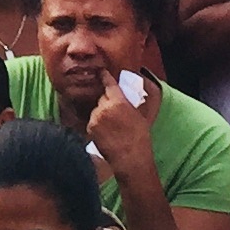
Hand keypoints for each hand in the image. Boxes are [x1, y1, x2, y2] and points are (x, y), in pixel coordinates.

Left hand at [82, 71, 164, 203]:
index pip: (108, 83)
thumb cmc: (139, 137)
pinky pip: (93, 121)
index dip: (105, 76)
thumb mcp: (140, 115)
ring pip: (97, 110)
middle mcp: (104, 107)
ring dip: (102, 114)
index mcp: (118, 101)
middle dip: (108, 102)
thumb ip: (130, 102)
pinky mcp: (90, 128)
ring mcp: (95, 118)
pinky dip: (98, 124)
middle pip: (102, 97)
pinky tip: (107, 133)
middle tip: (117, 113)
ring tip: (113, 127)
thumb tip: (128, 93)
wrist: (131, 158)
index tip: (102, 72)